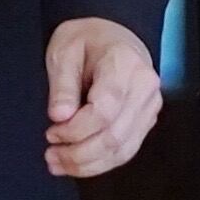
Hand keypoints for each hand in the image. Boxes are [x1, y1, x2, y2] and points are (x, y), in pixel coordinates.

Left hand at [43, 19, 163, 179]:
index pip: (104, 110)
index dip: (76, 129)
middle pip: (114, 136)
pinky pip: (126, 151)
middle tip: (51, 155)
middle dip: (79, 154)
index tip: (52, 131)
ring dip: (88, 164)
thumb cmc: (87, 40)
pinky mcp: (145, 121)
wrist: (112, 36)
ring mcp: (149, 106)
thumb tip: (60, 117)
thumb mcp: (64, 52)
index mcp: (125, 64)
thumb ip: (62, 85)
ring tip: (58, 164)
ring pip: (122, 150)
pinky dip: (100, 163)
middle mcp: (145, 88)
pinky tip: (77, 164)